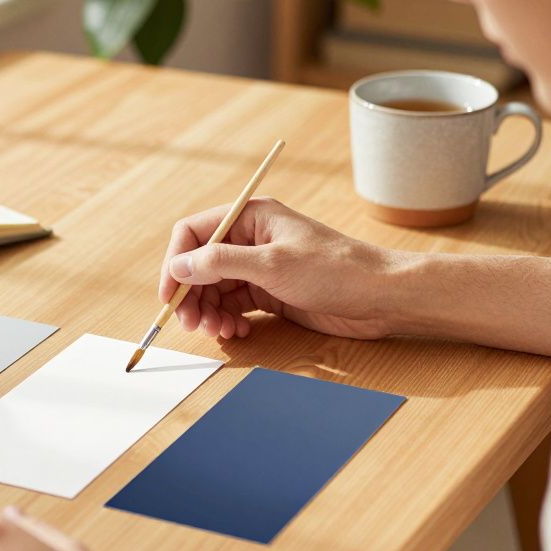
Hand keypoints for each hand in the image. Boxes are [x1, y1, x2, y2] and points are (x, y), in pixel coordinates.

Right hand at [160, 197, 401, 340]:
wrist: (380, 297)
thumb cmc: (335, 270)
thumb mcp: (273, 264)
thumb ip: (221, 263)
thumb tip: (179, 266)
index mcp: (250, 217)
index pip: (194, 233)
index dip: (175, 263)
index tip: (169, 296)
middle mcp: (250, 239)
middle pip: (200, 265)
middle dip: (192, 296)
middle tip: (193, 325)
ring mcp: (259, 267)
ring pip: (214, 289)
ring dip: (209, 312)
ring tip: (220, 332)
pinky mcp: (270, 292)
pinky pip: (233, 305)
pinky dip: (228, 320)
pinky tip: (238, 332)